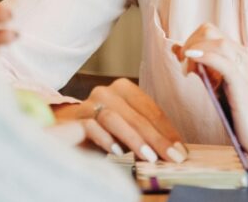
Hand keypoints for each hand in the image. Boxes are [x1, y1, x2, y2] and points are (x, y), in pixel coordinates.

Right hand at [52, 78, 187, 163]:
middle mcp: (106, 92)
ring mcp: (89, 104)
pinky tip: (119, 153)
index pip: (151, 109)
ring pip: (115, 118)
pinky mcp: (75, 119)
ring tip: (149, 158)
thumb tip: (176, 150)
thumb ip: (147, 132)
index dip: (168, 131)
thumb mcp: (129, 128)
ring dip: (134, 139)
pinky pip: (92, 127)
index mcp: (124, 88)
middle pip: (136, 115)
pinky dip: (107, 140)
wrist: (67, 130)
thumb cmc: (105, 130)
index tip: (180, 151)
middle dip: (157, 138)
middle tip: (171, 158)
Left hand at [174, 23, 247, 163]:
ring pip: (216, 42)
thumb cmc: (243, 112)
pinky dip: (204, 55)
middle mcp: (242, 56)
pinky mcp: (242, 82)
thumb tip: (178, 50)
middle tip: (183, 65)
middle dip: (189, 43)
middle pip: (209, 30)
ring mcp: (244, 67)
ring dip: (194, 50)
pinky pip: (222, 60)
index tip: (182, 61)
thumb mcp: (218, 86)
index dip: (191, 41)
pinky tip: (192, 59)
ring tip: (187, 69)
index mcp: (237, 55)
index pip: (209, 32)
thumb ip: (202, 68)